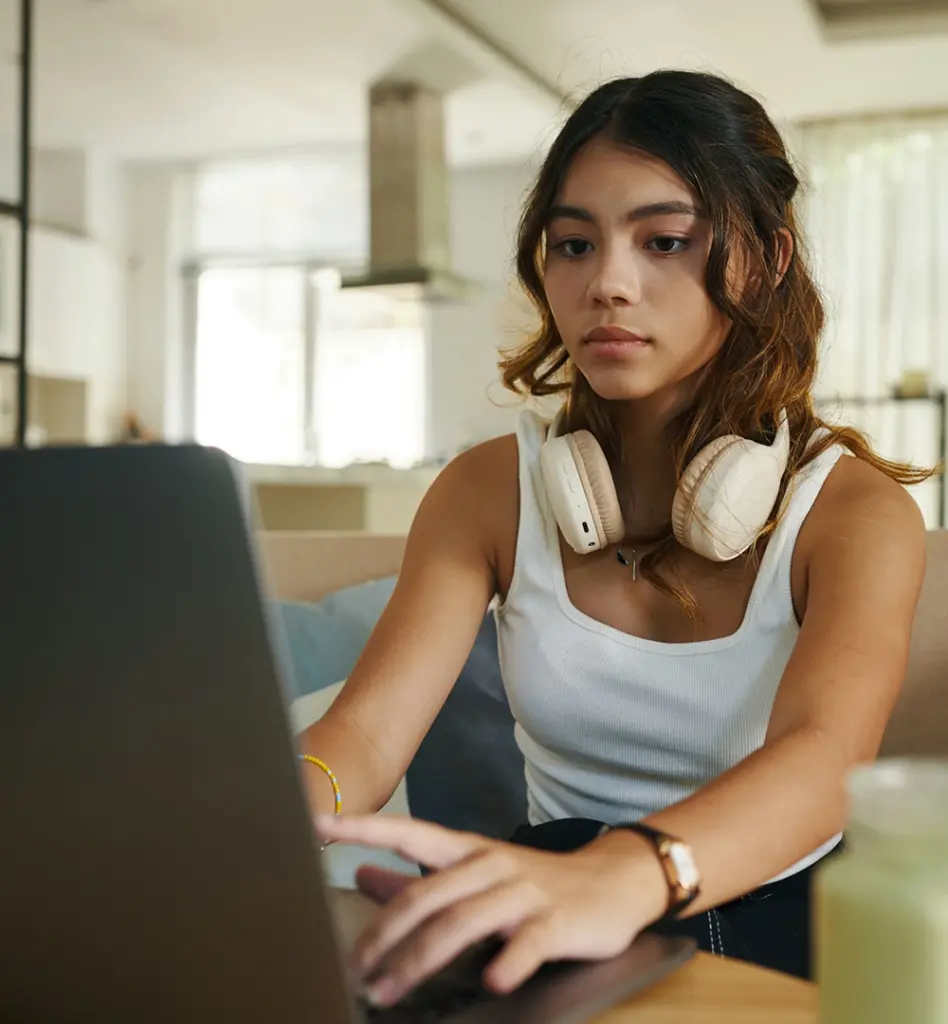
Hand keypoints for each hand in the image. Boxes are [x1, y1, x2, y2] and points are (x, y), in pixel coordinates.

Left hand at [317, 814, 667, 1007]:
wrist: (612, 882)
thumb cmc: (534, 882)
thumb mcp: (475, 872)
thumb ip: (418, 877)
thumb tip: (363, 875)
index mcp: (468, 851)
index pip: (410, 831)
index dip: (365, 827)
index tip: (321, 825)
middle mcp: (491, 865)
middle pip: (428, 892)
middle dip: (384, 933)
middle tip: (355, 969)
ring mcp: (523, 892)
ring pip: (464, 920)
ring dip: (422, 958)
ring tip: (392, 989)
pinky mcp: (556, 922)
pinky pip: (528, 943)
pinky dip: (508, 962)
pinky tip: (491, 980)